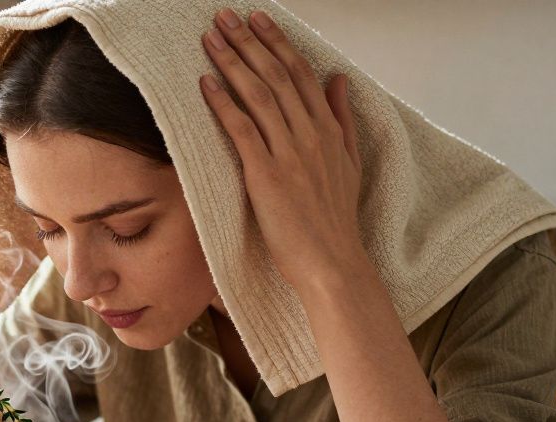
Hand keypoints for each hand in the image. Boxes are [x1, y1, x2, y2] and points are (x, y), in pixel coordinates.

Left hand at [198, 7, 364, 294]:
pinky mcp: (267, 174)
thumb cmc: (335, 221)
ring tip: (211, 38)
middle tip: (225, 17)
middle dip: (249, 42)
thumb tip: (338, 80)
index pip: (301, 73)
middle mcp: (310, 134)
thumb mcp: (349, 163)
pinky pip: (243, 129)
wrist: (333, 263)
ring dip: (232, 62)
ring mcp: (290, 152)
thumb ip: (343, 119)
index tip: (258, 21)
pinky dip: (223, 103)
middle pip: (277, 75)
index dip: (277, 43)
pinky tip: (206, 83)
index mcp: (329, 130)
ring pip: (259, 94)